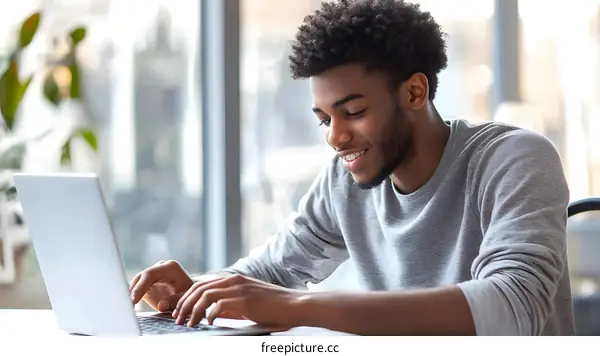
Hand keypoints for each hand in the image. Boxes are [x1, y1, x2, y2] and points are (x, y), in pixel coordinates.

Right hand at [129, 260, 194, 311]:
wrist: (192, 294)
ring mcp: (153, 274)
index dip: (140, 287)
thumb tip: (161, 305)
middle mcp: (159, 267)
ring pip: (137, 282)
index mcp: (170, 267)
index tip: (134, 300)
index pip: (150, 274)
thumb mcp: (186, 298)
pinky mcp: (148, 282)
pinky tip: (128, 306)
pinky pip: (137, 288)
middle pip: (141, 277)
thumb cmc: (190, 295)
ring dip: (130, 294)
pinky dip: (132, 296)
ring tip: (126, 307)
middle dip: (133, 290)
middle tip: (127, 305)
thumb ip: (175, 301)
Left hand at [172, 274, 306, 328]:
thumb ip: (231, 302)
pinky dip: (209, 315)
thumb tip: (211, 312)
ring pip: (204, 296)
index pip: (201, 283)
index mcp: (234, 279)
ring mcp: (239, 289)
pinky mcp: (244, 300)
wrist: (294, 305)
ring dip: (192, 311)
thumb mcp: (248, 300)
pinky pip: (217, 306)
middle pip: (198, 288)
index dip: (187, 296)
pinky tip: (208, 324)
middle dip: (184, 304)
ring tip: (188, 323)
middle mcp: (234, 280)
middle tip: (177, 318)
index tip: (179, 310)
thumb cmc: (273, 306)